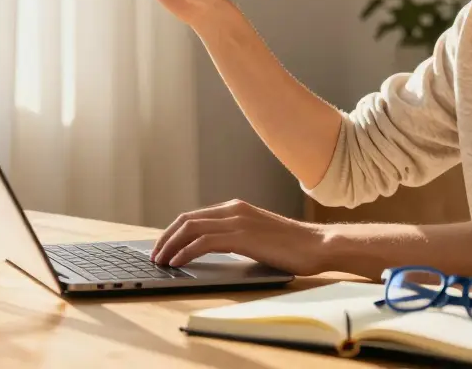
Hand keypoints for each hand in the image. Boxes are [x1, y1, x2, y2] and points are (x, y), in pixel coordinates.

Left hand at [150, 199, 330, 275]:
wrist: (317, 246)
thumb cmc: (292, 247)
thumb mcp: (258, 238)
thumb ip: (236, 238)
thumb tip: (212, 251)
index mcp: (236, 208)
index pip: (194, 216)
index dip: (174, 232)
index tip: (163, 247)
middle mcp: (233, 209)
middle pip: (186, 219)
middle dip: (165, 238)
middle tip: (155, 256)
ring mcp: (237, 221)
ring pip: (190, 229)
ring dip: (171, 246)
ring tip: (161, 262)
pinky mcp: (241, 236)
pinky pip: (202, 242)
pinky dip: (185, 252)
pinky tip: (178, 264)